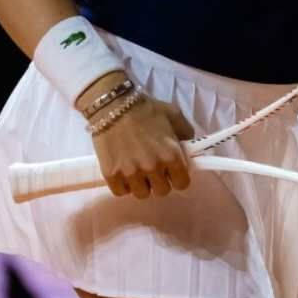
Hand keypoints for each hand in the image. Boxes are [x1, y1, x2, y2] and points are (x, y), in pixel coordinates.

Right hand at [78, 76, 194, 198]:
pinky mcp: (111, 174)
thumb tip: (187, 146)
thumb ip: (185, 132)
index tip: (171, 170)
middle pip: (162, 191)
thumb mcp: (173, 114)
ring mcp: (131, 173)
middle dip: (159, 180)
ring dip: (141, 184)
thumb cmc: (144, 108)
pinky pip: (120, 192)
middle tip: (152, 168)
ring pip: (142, 194)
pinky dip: (122, 185)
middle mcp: (153, 167)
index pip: (182, 183)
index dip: (177, 177)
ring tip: (136, 171)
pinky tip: (122, 173)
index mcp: (171, 155)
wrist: (112, 103)